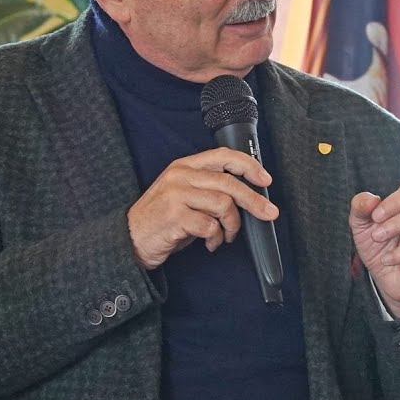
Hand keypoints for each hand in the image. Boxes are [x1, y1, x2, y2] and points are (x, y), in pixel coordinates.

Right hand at [128, 147, 279, 269]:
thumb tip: (246, 195)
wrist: (130, 238)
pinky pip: (210, 226)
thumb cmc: (162, 219)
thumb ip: (209, 188)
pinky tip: (210, 244)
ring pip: (223, 204)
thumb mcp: (184, 194)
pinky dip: (217, 238)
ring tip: (226, 236)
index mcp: (184, 166)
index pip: (223, 156)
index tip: (265, 179)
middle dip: (254, 200)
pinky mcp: (175, 216)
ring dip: (231, 225)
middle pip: (229, 182)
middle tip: (269, 213)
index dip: (249, 166)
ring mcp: (176, 195)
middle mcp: (180, 176)